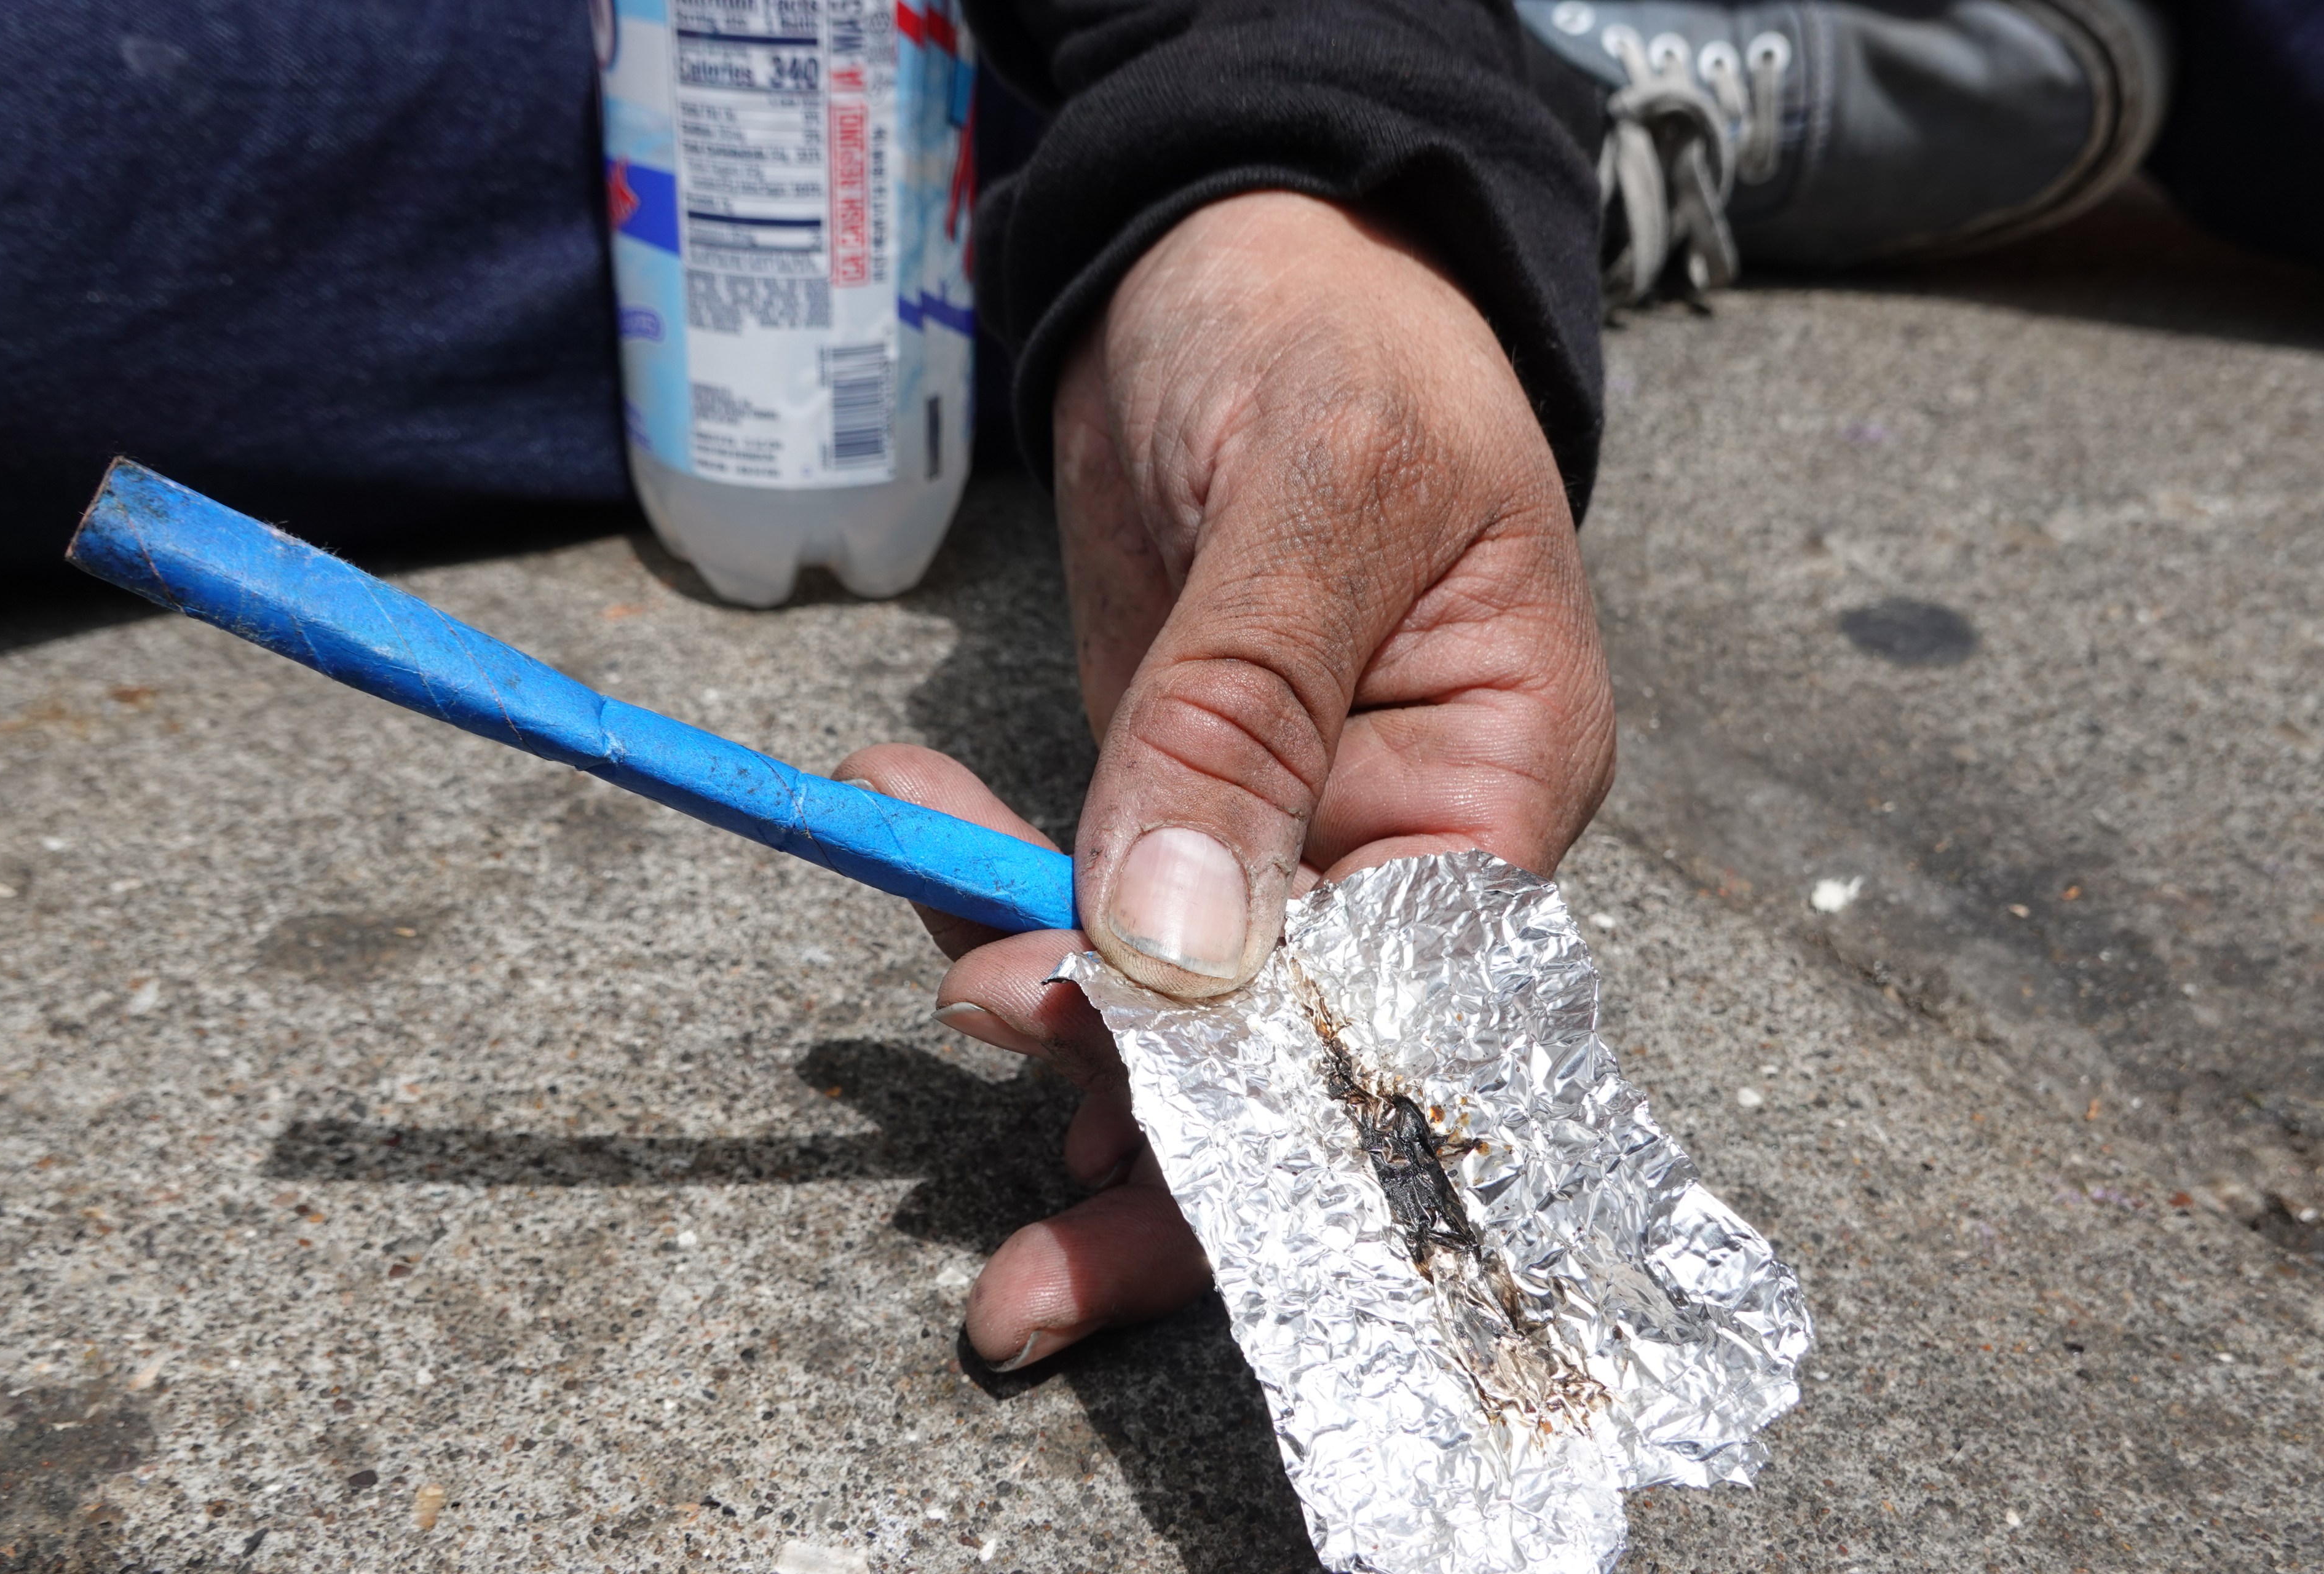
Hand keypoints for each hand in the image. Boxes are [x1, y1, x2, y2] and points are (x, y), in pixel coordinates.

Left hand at [840, 190, 1614, 1369]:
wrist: (1243, 242)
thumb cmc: (1337, 334)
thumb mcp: (1315, 493)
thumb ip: (1245, 717)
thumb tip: (1171, 949)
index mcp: (1493, 791)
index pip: (1405, 1030)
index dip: (1276, 1141)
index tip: (1134, 1209)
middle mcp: (1392, 841)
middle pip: (1281, 1064)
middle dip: (1144, 1154)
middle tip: (1009, 1298)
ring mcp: (1274, 827)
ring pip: (1159, 996)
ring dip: (1033, 1003)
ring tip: (920, 950)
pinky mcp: (1167, 789)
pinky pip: (1076, 887)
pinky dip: (985, 877)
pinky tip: (902, 806)